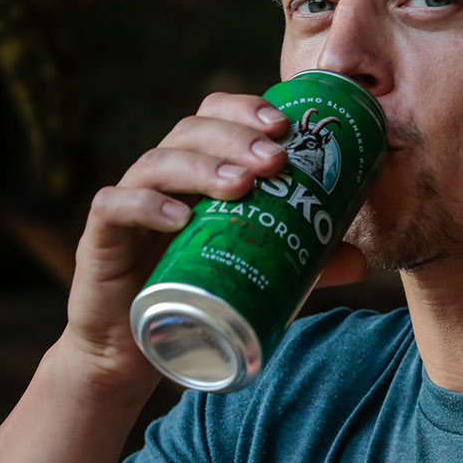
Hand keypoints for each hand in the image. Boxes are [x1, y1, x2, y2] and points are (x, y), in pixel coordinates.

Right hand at [63, 92, 292, 386]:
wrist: (137, 351)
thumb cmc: (199, 297)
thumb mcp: (261, 277)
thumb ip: (305, 265)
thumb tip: (361, 261)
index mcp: (197, 171)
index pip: (215, 117)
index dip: (247, 111)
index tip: (287, 125)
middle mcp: (161, 178)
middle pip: (190, 131)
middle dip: (236, 136)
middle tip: (275, 157)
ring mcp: (129, 204)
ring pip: (156, 163)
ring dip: (201, 166)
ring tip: (241, 184)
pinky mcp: (100, 239)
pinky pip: (115, 207)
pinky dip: (146, 206)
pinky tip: (180, 217)